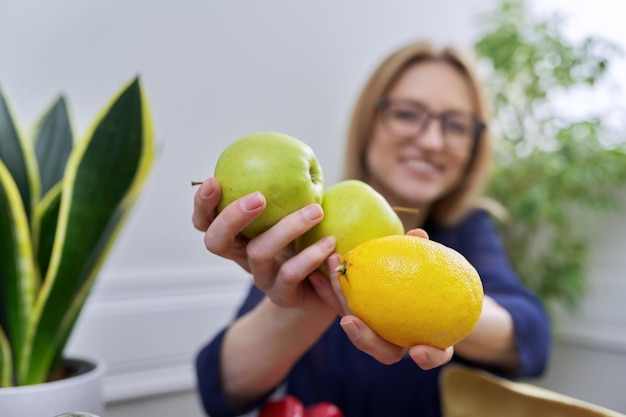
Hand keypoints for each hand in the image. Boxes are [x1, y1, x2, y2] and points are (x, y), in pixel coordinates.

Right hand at [192, 177, 336, 309]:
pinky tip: (329, 243)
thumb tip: (299, 151)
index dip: (203, 203)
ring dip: (287, 228)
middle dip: (232, 216)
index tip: (214, 180)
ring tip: (316, 211)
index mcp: (238, 235)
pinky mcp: (282, 296)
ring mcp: (260, 278)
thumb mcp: (297, 211)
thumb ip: (290, 188)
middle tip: (259, 197)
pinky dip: (310, 256)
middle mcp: (242, 256)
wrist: (327, 285)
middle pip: (217, 240)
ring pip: (259, 252)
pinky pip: (291, 274)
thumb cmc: (309, 238)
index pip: (205, 220)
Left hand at [316, 227, 453, 369]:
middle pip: (385, 352)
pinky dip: (328, 292)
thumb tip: (419, 234)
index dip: (429, 358)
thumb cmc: (425, 268)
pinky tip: (316, 275)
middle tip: (349, 321)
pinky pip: (340, 307)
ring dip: (341, 305)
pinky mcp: (356, 316)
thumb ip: (422, 252)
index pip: (434, 356)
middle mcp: (400, 339)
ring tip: (331, 280)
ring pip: (357, 330)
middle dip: (365, 340)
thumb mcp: (426, 261)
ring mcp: (375, 331)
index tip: (416, 352)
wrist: (403, 270)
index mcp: (429, 334)